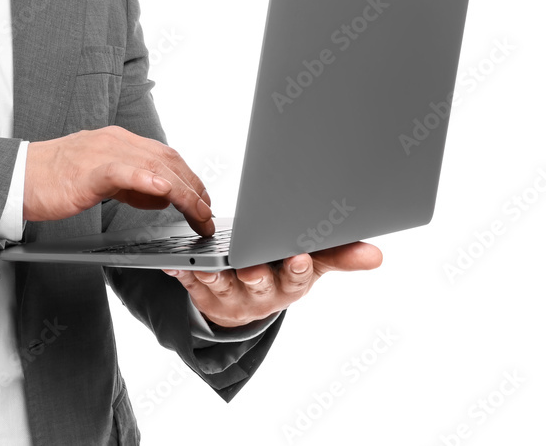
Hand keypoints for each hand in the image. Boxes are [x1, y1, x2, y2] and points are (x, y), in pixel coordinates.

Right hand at [25, 126, 213, 234]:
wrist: (17, 177)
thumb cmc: (54, 181)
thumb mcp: (101, 180)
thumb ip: (131, 185)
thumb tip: (161, 196)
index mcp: (119, 142)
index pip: (166, 156)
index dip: (190, 179)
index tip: (204, 201)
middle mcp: (115, 141)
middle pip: (168, 160)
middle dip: (194, 188)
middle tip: (208, 214)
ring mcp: (102, 152)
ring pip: (154, 166)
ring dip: (182, 191)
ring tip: (198, 211)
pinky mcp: (88, 169)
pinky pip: (124, 171)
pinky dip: (147, 180)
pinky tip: (164, 192)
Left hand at [162, 241, 382, 328]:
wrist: (245, 298)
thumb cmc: (282, 271)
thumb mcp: (312, 263)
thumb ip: (340, 254)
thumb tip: (376, 255)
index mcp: (290, 283)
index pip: (299, 278)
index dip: (298, 269)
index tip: (299, 256)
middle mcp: (261, 293)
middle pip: (260, 284)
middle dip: (256, 276)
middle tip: (251, 268)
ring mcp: (231, 294)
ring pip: (222, 285)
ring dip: (215, 275)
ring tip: (209, 266)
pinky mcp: (202, 291)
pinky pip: (191, 281)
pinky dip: (184, 271)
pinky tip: (177, 264)